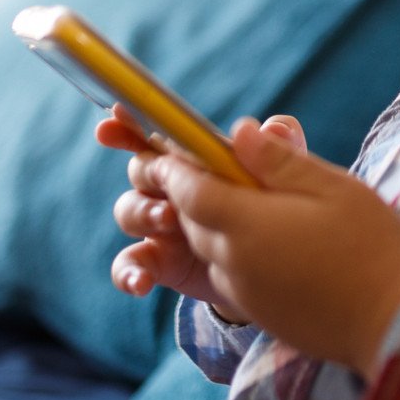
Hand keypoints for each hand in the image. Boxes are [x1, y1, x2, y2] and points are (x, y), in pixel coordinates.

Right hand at [99, 105, 305, 323]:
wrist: (271, 271)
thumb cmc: (270, 211)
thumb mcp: (283, 180)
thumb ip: (281, 152)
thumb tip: (275, 128)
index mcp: (194, 162)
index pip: (160, 134)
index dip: (133, 122)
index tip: (116, 117)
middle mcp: (169, 188)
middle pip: (141, 168)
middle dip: (148, 170)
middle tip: (166, 176)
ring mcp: (159, 226)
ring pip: (128, 211)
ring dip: (141, 213)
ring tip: (167, 220)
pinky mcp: (159, 263)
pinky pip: (128, 265)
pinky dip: (128, 272)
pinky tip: (140, 282)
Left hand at [150, 117, 399, 372]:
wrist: (393, 321)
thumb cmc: (370, 245)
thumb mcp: (332, 187)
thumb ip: (279, 160)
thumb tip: (239, 132)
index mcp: (247, 225)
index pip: (189, 191)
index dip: (176, 168)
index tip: (174, 149)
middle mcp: (233, 262)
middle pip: (193, 220)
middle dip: (192, 193)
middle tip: (212, 167)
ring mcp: (243, 293)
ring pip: (210, 249)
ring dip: (214, 224)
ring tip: (249, 203)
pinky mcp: (259, 313)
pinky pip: (229, 276)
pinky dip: (235, 253)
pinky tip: (271, 243)